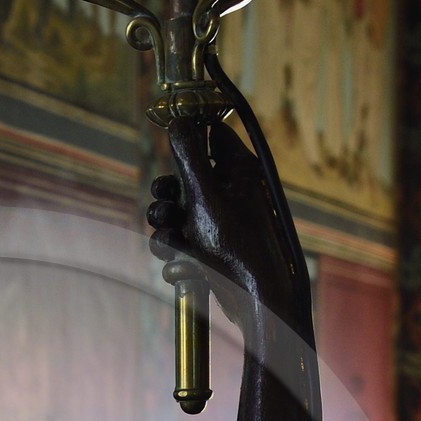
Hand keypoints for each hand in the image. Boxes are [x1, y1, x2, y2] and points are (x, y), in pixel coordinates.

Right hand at [145, 113, 290, 332]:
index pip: (212, 135)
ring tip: (172, 240)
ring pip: (176, 214)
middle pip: (183, 178)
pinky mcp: (210, 250)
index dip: (188, 135)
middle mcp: (229, 193)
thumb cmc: (238, 246)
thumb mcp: (207, 196)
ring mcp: (219, 223)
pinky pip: (180, 243)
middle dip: (166, 195)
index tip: (168, 139)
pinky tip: (182, 266)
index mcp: (238, 171)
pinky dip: (176, 255)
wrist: (255, 300)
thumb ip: (189, 156)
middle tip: (167, 205)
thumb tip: (178, 120)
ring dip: (165, 228)